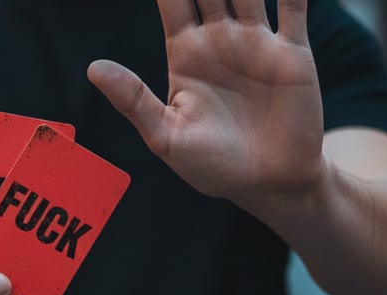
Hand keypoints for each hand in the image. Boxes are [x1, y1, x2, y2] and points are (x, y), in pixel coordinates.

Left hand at [88, 0, 324, 203]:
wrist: (268, 184)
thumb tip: (93, 68)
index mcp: (185, 54)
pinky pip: (293, 6)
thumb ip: (134, 100)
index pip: (172, 1)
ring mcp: (256, 43)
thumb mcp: (166, 137)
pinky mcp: (293, 52)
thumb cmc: (211, 166)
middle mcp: (219, 40)